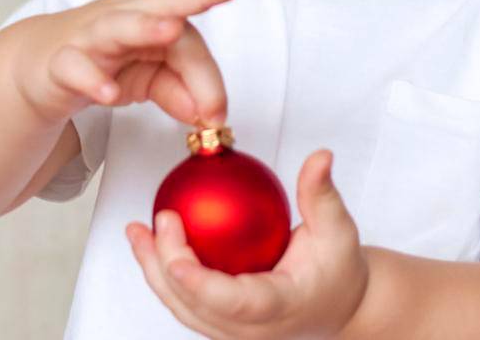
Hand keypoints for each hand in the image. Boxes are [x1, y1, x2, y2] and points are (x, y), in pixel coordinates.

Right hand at [10, 0, 239, 128]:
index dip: (207, 78)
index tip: (218, 114)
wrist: (37, 68)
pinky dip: (93, 80)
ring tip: (171, 30)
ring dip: (146, 27)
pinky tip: (109, 94)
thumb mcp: (148, 78)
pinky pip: (76, 67)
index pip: (188, 42)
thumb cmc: (102, 61)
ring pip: (118, 26)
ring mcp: (90, 36)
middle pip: (161, 3)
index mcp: (151, 17)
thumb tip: (208, 116)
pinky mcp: (61, 62)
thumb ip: (179, 92)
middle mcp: (124, 17)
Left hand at [126, 148, 369, 339]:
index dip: (200, 284)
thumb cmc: (339, 270)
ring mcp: (232, 332)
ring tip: (137, 233)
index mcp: (277, 307)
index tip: (177, 260)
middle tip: (160, 220)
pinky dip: (164, 274)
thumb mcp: (338, 229)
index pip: (233, 302)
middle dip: (166, 267)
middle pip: (195, 307)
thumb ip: (321, 194)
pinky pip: (186, 302)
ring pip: (183, 308)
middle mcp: (249, 329)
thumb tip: (319, 157)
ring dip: (155, 271)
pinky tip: (153, 243)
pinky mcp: (221, 323)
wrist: (342, 306)